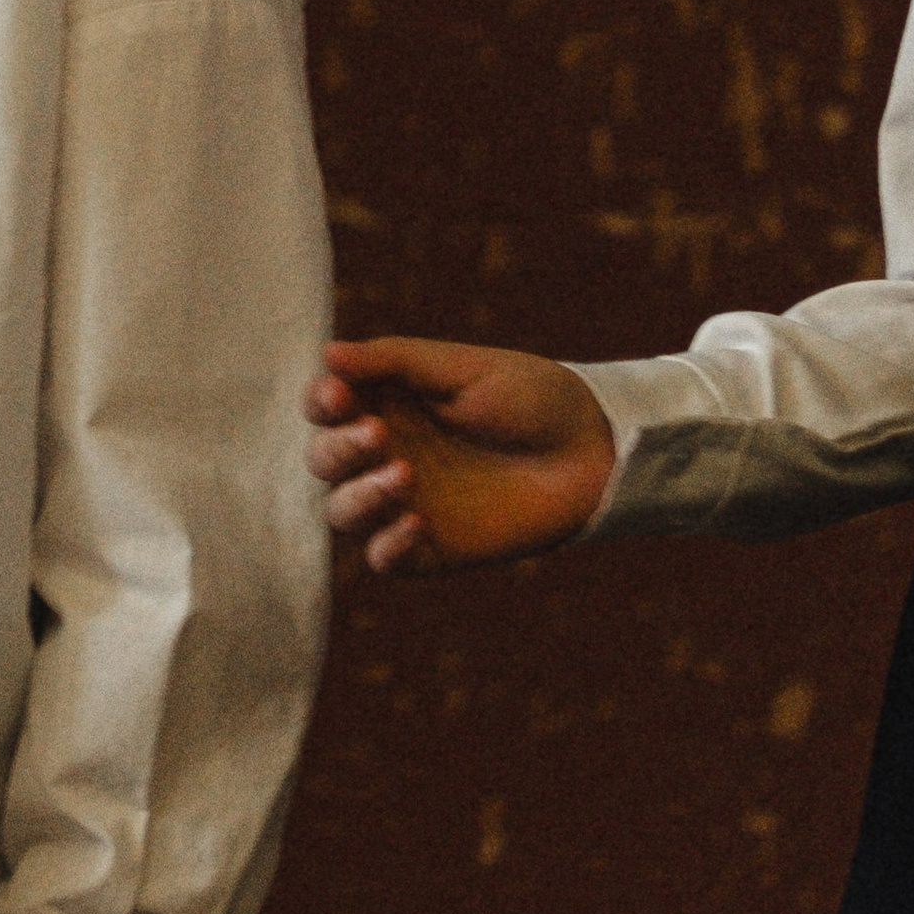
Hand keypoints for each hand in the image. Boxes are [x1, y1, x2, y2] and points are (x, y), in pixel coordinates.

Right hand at [306, 335, 616, 572]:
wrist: (593, 450)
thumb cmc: (531, 396)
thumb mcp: (462, 368)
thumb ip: (393, 361)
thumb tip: (326, 355)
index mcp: (388, 403)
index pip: (326, 407)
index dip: (320, 403)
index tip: (337, 397)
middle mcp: (388, 453)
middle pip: (324, 461)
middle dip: (338, 449)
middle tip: (378, 434)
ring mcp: (406, 503)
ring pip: (343, 512)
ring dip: (359, 495)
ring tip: (404, 475)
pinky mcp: (431, 549)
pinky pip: (383, 559)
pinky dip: (386, 545)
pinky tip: (416, 523)